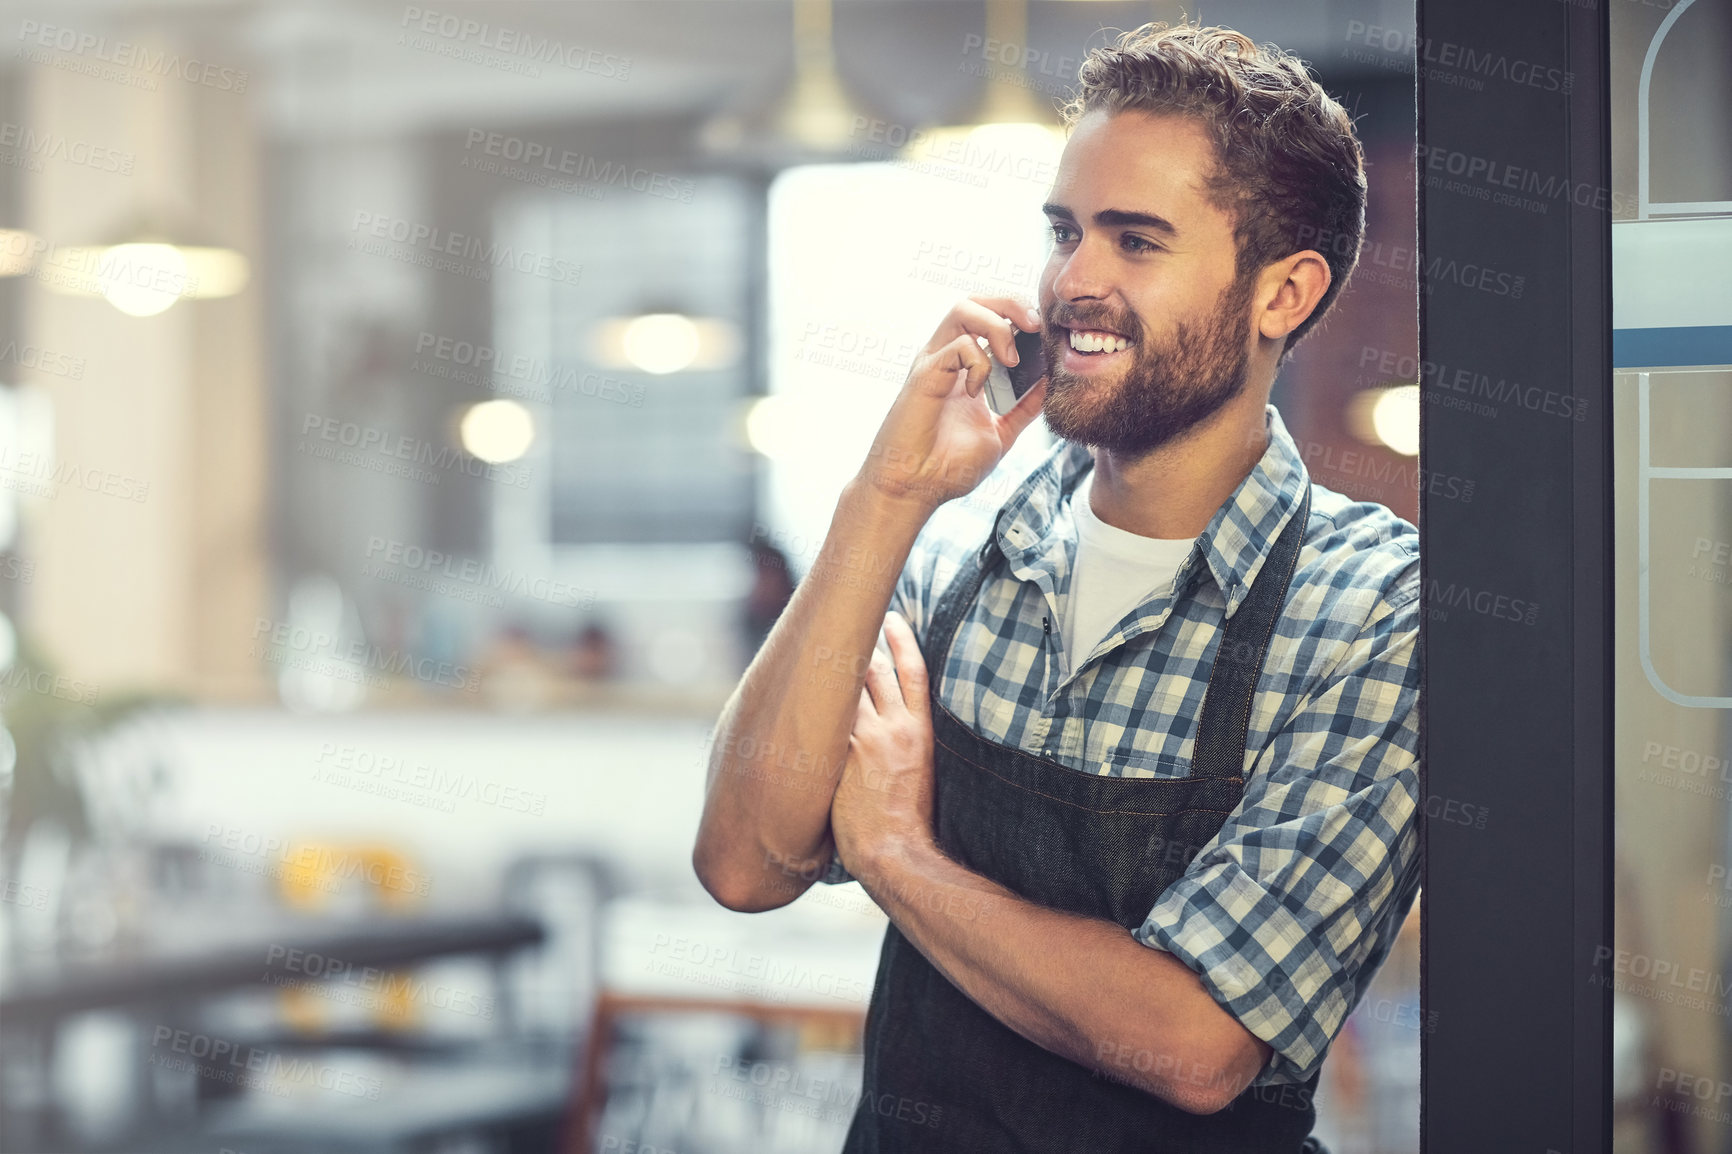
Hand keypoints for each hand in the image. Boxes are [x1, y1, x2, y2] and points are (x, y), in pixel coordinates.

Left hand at [830, 612, 938, 876]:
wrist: (895, 852)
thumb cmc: (907, 824)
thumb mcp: (919, 776)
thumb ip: (905, 748)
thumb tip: (889, 740)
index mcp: (922, 733)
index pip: (914, 672)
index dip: (903, 641)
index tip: (891, 618)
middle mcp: (896, 728)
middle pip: (876, 670)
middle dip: (859, 646)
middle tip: (844, 625)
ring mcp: (867, 739)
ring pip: (845, 688)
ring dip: (829, 671)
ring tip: (812, 654)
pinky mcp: (840, 755)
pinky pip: (823, 717)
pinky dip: (808, 703)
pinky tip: (791, 693)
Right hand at [857, 295, 1047, 511]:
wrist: (915, 490)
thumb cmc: (947, 467)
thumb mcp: (1001, 433)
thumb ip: (1023, 408)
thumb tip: (1049, 382)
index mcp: (963, 368)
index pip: (989, 318)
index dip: (1017, 316)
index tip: (1043, 337)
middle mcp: (946, 357)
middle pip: (975, 301)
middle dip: (1010, 304)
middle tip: (1033, 327)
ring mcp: (933, 363)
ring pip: (962, 309)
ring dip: (996, 324)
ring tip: (1010, 358)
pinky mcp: (924, 375)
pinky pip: (958, 346)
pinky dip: (978, 363)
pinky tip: (977, 392)